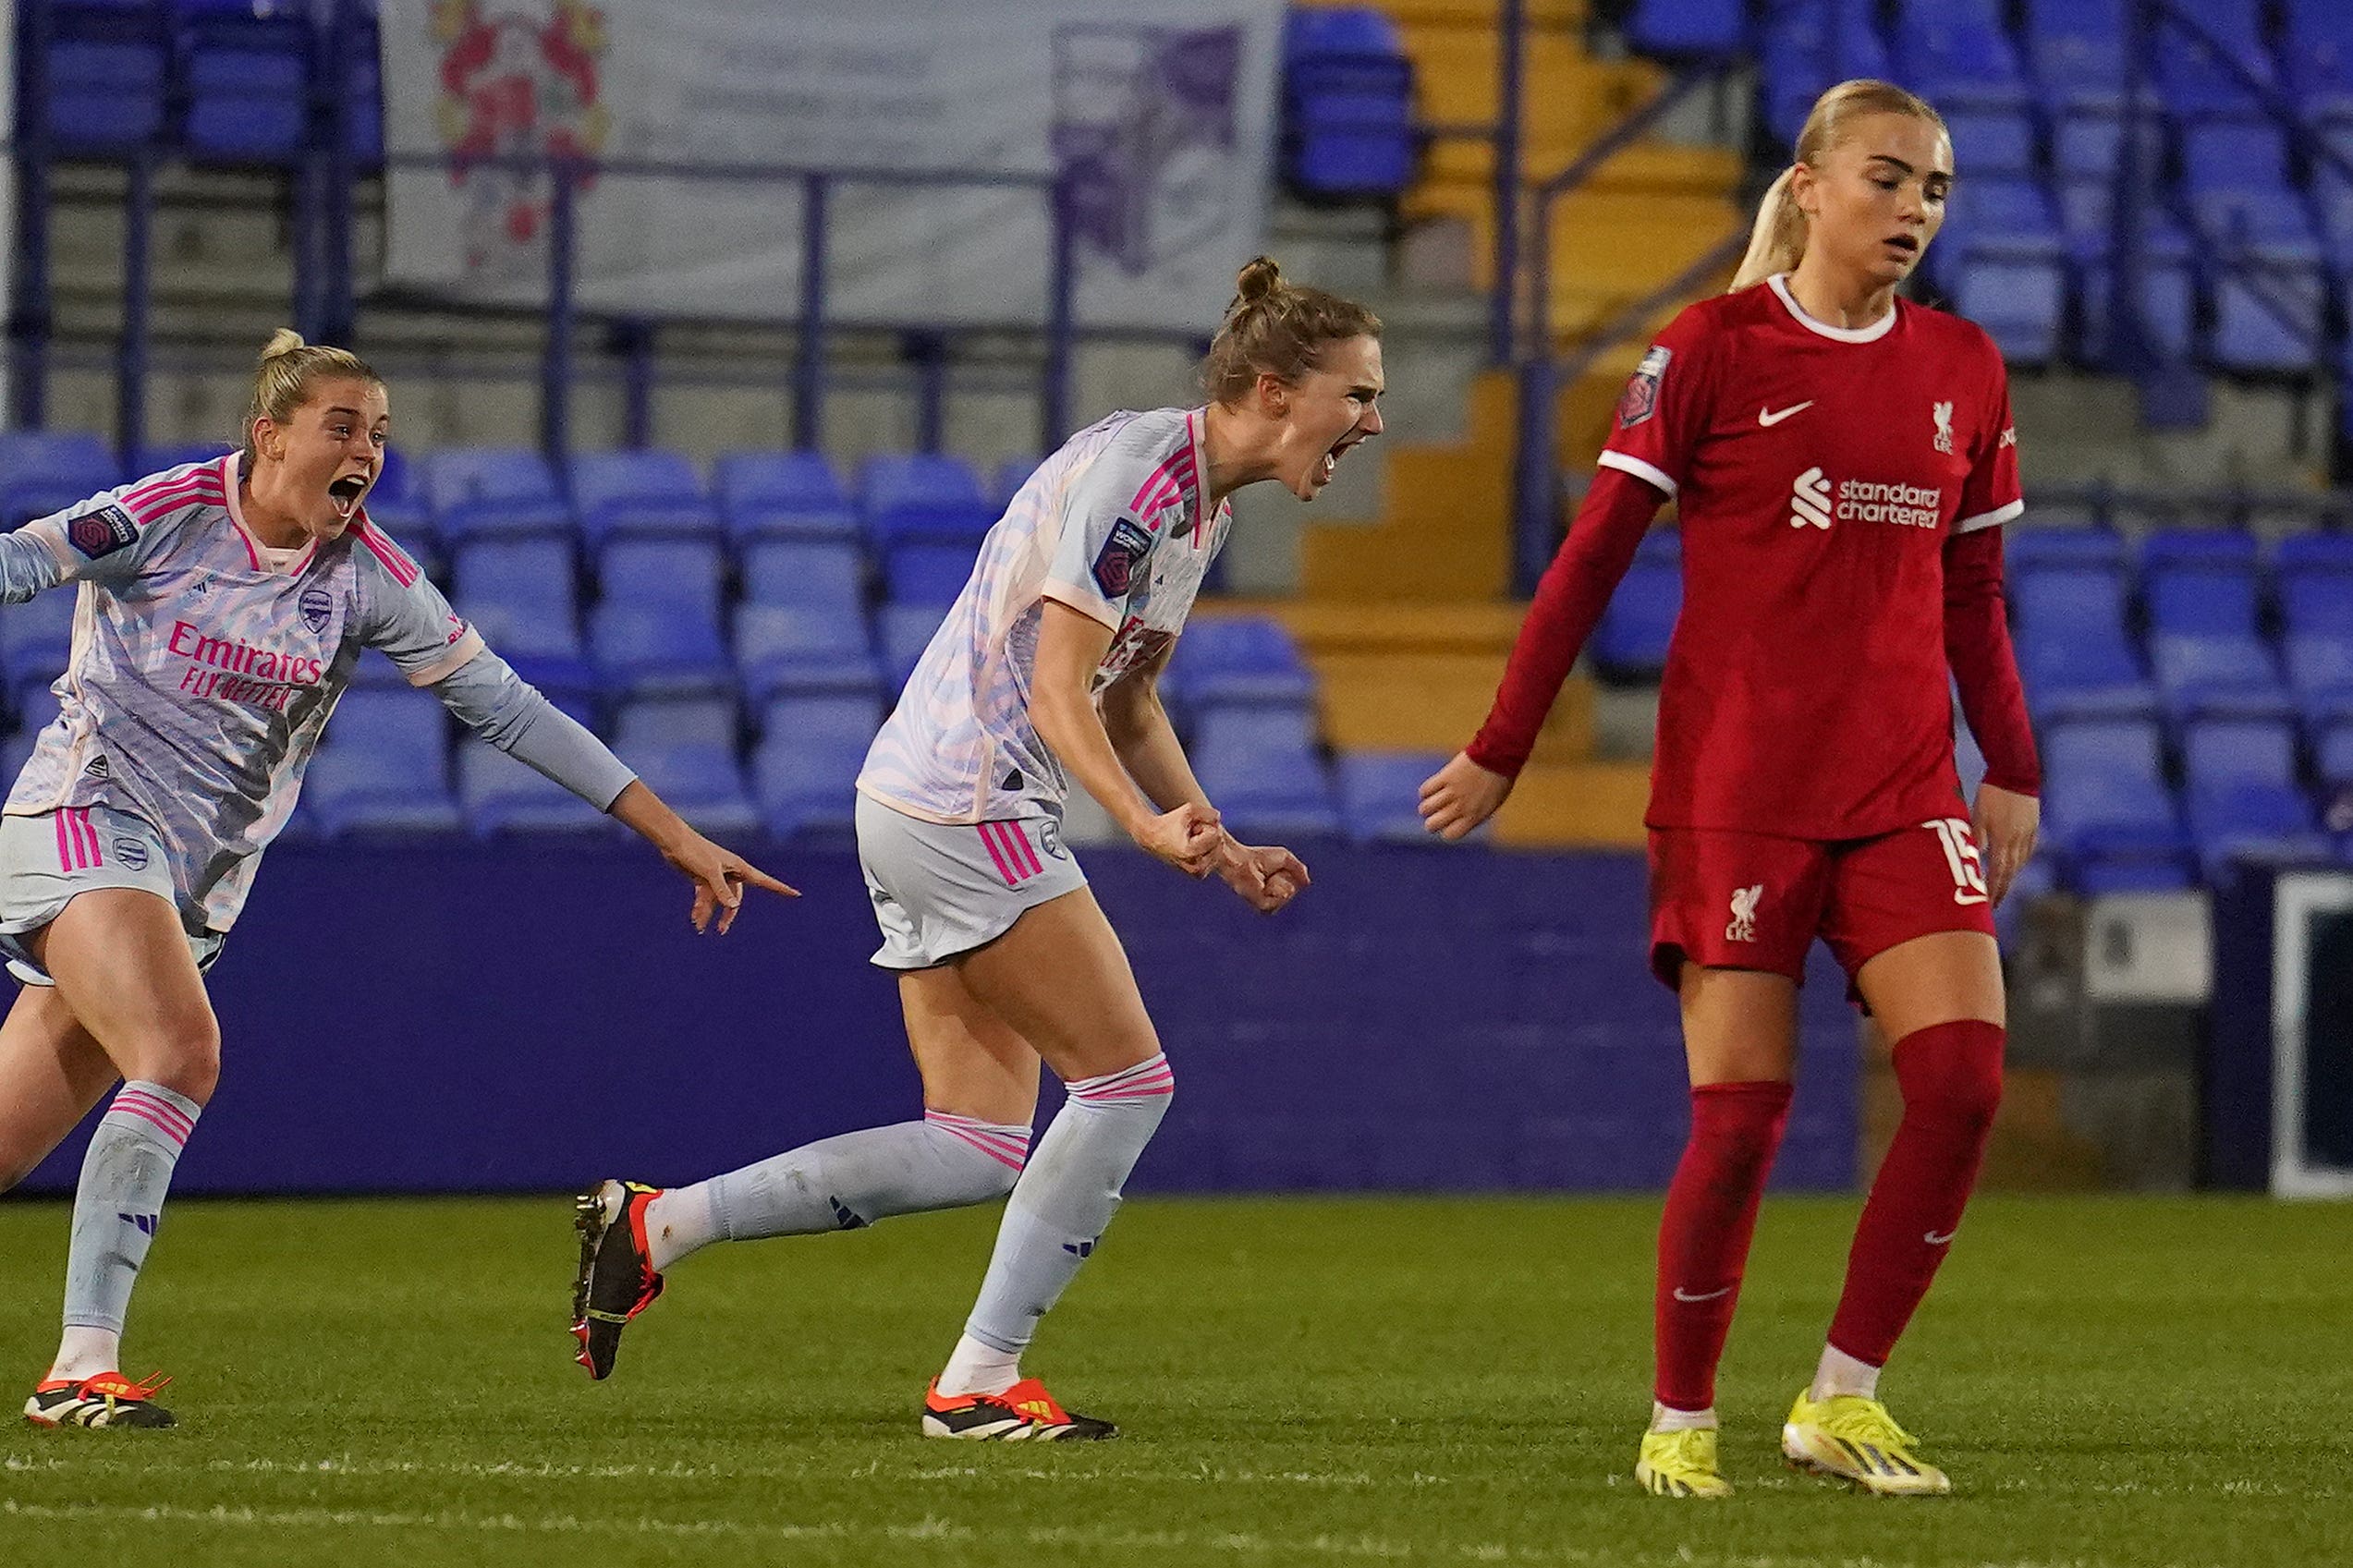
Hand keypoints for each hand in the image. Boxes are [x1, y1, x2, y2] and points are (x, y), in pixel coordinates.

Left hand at [661, 830, 798, 933]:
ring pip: (717, 900)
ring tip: (698, 928)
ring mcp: (717, 876)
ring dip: (709, 914)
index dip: (781, 889)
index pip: (765, 881)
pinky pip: (706, 897)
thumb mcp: (709, 872)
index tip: (797, 894)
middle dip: (727, 915)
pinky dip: (700, 908)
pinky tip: (694, 919)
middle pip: (735, 899)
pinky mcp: (703, 878)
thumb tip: (733, 906)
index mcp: (739, 868)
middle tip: (721, 931)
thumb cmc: (695, 852)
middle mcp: (730, 873)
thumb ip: (721, 890)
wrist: (674, 842)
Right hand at [1133, 802, 1222, 876]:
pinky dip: (1207, 851)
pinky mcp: (1198, 875)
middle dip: (1208, 835)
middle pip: (1219, 844)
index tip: (1191, 827)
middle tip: (1190, 834)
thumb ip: (1208, 813)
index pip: (1216, 835)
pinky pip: (1214, 858)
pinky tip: (1194, 848)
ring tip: (1191, 840)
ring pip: (1218, 851)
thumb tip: (1219, 819)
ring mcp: (1197, 873)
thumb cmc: (1170, 822)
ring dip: (1208, 843)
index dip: (1205, 826)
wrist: (1153, 838)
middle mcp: (1195, 867)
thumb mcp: (1188, 810)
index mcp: (1191, 852)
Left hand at [1215, 833, 1310, 913]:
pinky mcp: (1263, 906)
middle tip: (1269, 873)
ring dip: (1279, 881)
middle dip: (1284, 877)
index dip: (1288, 874)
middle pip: (1292, 890)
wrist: (1242, 860)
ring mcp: (1267, 905)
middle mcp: (1272, 901)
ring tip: (1265, 879)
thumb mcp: (1285, 858)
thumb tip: (1307, 883)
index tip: (1275, 868)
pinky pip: (1281, 896)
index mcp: (1277, 891)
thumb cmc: (1259, 857)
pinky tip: (1263, 884)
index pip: (1294, 887)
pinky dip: (1275, 886)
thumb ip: (1299, 869)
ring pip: (1288, 893)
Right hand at [1418, 751, 1513, 841]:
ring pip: (1425, 808)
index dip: (1446, 830)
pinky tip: (1432, 789)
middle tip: (1436, 815)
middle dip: (1431, 822)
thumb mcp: (1491, 804)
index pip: (1450, 834)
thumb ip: (1474, 814)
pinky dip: (1425, 791)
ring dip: (1427, 807)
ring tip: (1432, 801)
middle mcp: (1460, 808)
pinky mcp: (1445, 777)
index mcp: (1474, 817)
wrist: (1498, 756)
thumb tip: (1459, 818)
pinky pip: (1426, 790)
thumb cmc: (1499, 780)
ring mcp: (1451, 792)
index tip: (1448, 823)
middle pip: (1432, 824)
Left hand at [1972, 782, 2038, 904]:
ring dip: (2011, 876)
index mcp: (2003, 839)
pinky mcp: (2033, 826)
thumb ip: (1977, 836)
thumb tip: (1976, 857)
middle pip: (2011, 871)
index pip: (1998, 872)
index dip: (1993, 889)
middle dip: (2002, 889)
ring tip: (2003, 887)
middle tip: (1995, 903)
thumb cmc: (1992, 794)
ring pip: (2020, 861)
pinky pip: (2028, 849)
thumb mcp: (1978, 814)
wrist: (2016, 773)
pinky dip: (2021, 861)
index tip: (1988, 904)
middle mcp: (2018, 840)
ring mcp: (2028, 834)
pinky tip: (2016, 864)